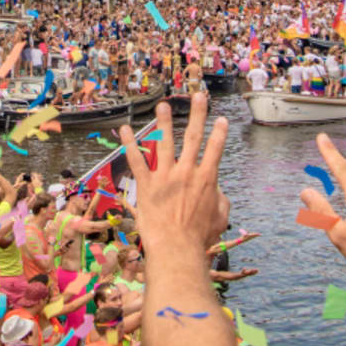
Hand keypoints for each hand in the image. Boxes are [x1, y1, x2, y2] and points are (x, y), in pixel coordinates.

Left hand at [117, 92, 229, 254]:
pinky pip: (137, 160)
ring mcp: (165, 177)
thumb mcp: (220, 218)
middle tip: (198, 96)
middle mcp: (186, 172)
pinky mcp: (146, 185)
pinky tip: (124, 129)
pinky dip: (129, 144)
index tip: (220, 119)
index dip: (219, 133)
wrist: (176, 249)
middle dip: (197, 114)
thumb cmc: (199, 238)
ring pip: (164, 142)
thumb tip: (218, 191)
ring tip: (163, 104)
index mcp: (206, 179)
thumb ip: (221, 200)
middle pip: (194, 137)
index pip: (215, 149)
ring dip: (164, 122)